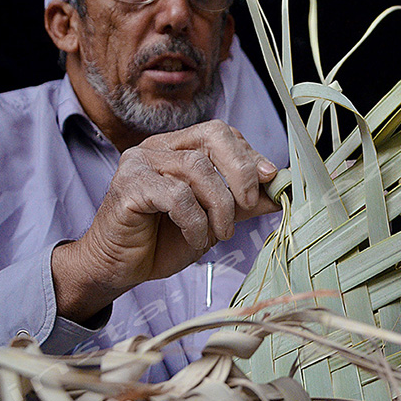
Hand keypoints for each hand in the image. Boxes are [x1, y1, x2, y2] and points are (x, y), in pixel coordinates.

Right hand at [52, 120, 278, 321]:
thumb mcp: (215, 218)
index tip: (270, 181)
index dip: (250, 156)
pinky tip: (196, 238)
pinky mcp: (128, 187)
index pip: (223, 133)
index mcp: (178, 146)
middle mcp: (157, 147)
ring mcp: (139, 163)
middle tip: (250, 204)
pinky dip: (194, 220)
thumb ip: (245, 203)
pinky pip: (175, 196)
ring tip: (220, 232)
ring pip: (197, 167)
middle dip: (241, 170)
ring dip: (219, 205)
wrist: (119, 267)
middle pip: (212, 136)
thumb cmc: (163, 239)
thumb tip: (281, 191)